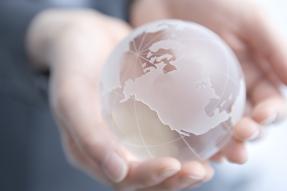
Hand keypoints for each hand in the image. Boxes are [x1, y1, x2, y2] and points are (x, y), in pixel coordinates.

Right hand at [27, 9, 212, 190]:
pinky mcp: (143, 116)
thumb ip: (88, 134)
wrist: (82, 38)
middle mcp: (113, 148)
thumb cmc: (71, 64)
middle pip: (146, 176)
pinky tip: (210, 135)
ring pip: (160, 158)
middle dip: (174, 179)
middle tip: (202, 170)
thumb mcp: (72, 96)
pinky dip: (189, 139)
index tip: (175, 165)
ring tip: (213, 161)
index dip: (149, 178)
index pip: (124, 178)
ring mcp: (129, 132)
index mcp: (91, 152)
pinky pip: (166, 132)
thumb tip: (119, 173)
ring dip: (186, 166)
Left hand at [131, 0, 286, 163]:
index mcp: (256, 68)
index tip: (260, 118)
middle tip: (240, 139)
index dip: (270, 115)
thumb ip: (279, 49)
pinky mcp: (180, 93)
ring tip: (223, 155)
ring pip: (219, 126)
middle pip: (247, 119)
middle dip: (247, 134)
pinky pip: (189, 119)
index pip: (272, 101)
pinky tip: (193, 147)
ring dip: (224, 143)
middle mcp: (233, 83)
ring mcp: (206, 90)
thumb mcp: (252, 19)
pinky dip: (194, 135)